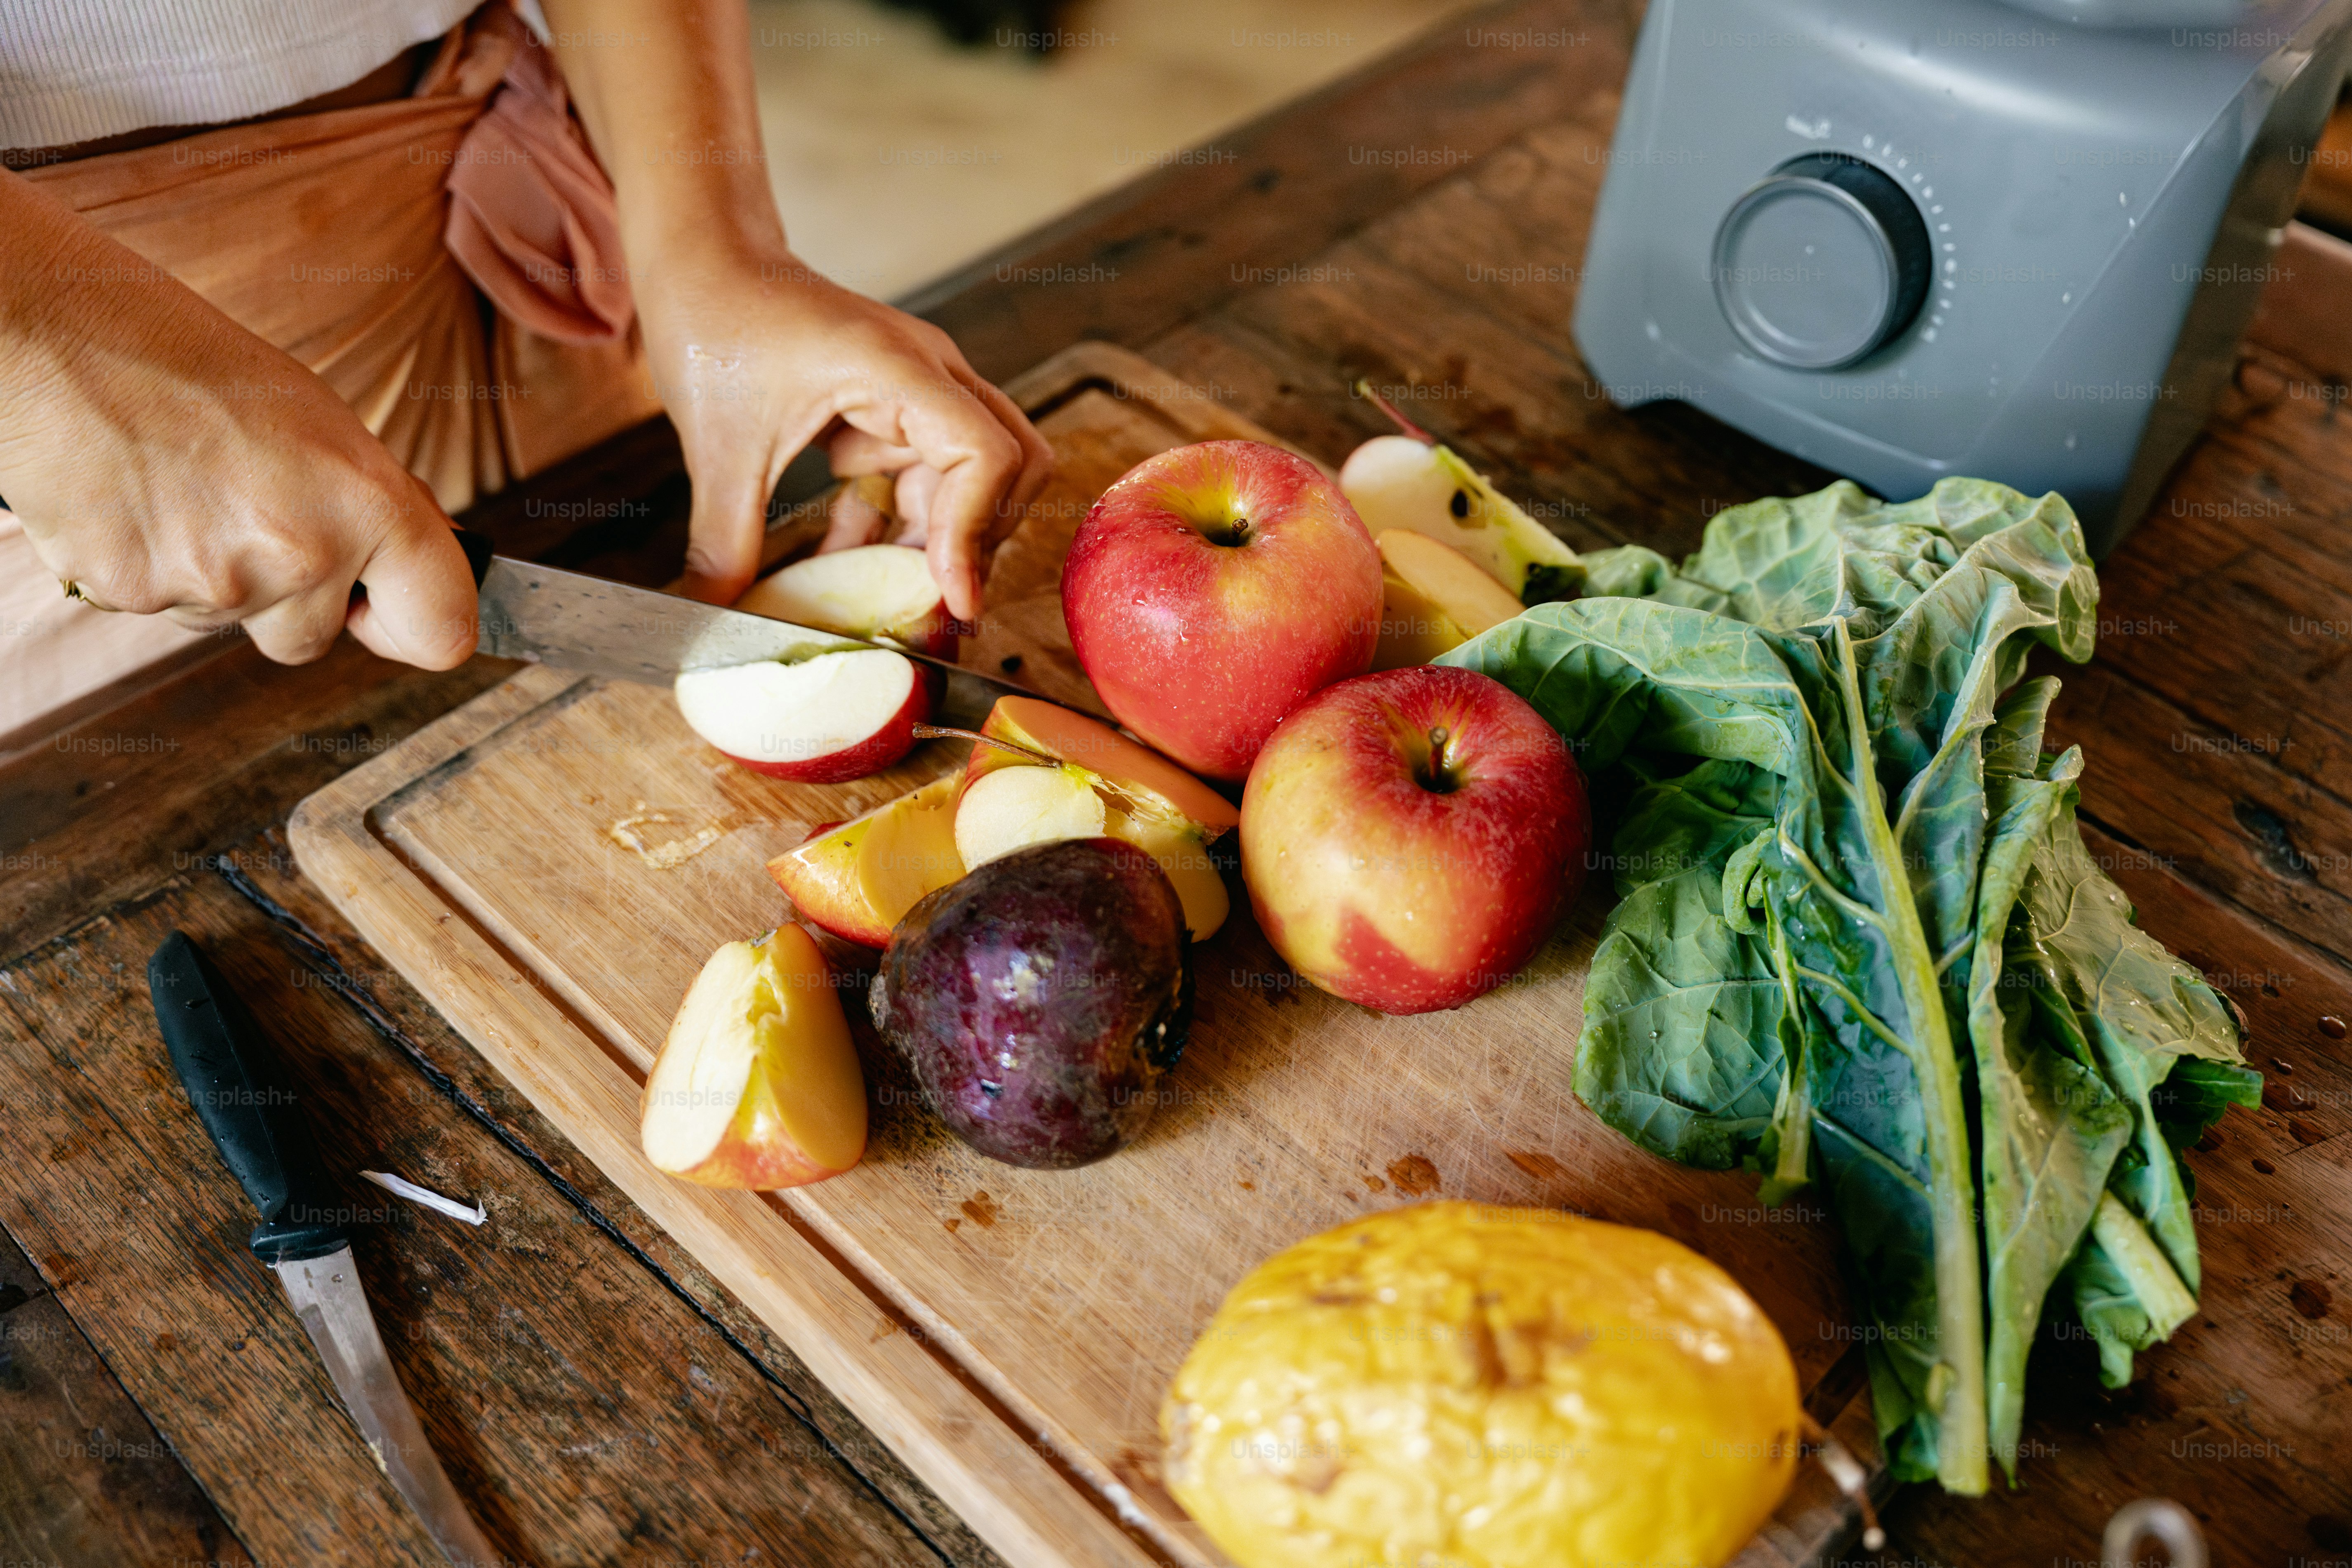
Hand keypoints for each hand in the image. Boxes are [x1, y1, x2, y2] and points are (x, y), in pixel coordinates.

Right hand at [0, 172, 476, 669]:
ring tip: (185, 486)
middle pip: (313, 639)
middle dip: (293, 596)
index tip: (390, 607)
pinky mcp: (131, 594)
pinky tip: (135, 498)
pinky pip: (165, 608)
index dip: (418, 625)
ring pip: (237, 623)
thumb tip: (430, 559)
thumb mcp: (319, 423)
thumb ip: (375, 506)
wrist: (55, 334)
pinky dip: (155, 565)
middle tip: (250, 509)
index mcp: (365, 503)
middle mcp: (298, 554)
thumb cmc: (189, 362)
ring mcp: (212, 583)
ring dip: (222, 575)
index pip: (442, 631)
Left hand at [639, 257, 1051, 618]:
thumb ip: (723, 542)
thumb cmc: (716, 321)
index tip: (950, 596)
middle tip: (936, 609)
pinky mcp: (896, 414)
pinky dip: (893, 532)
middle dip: (979, 541)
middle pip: (1012, 465)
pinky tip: (845, 572)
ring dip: (936, 544)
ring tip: (890, 604)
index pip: (986, 451)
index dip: (977, 529)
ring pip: (970, 483)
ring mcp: (918, 394)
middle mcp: (929, 377)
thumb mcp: (715, 447)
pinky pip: (918, 486)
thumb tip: (714, 626)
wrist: (703, 263)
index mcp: (897, 367)